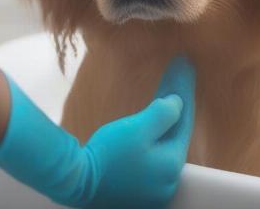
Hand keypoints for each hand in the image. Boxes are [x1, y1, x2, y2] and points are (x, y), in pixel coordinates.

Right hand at [83, 56, 195, 208]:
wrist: (74, 181)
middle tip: (174, 79)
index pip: (183, 124)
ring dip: (163, 123)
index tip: (185, 69)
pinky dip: (153, 138)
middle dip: (173, 109)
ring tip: (163, 98)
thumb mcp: (137, 128)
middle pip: (174, 136)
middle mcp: (167, 182)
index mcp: (171, 166)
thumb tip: (178, 103)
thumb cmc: (106, 155)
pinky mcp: (136, 190)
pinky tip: (148, 126)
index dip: (183, 95)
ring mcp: (152, 190)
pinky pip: (151, 157)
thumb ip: (163, 114)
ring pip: (162, 147)